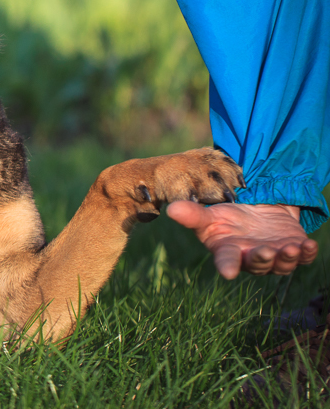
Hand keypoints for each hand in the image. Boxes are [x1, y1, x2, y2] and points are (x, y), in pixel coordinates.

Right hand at [166, 201, 318, 278]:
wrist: (256, 209)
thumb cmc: (227, 217)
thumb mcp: (210, 214)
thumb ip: (193, 214)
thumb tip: (171, 208)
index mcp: (229, 251)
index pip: (227, 261)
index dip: (228, 266)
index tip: (229, 272)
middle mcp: (252, 258)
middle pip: (258, 264)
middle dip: (263, 260)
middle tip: (266, 251)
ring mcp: (275, 256)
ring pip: (282, 265)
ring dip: (287, 258)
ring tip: (291, 247)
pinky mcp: (294, 249)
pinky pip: (304, 257)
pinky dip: (308, 253)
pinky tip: (309, 244)